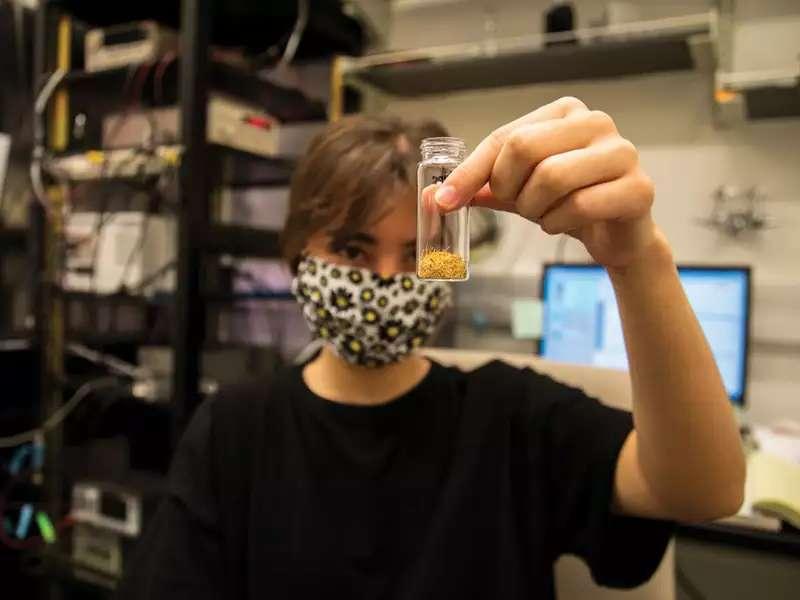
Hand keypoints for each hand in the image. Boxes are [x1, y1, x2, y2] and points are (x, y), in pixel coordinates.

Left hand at [436, 97, 660, 268]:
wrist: (616, 235)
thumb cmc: (567, 202)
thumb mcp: (518, 190)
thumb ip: (482, 187)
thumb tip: (434, 196)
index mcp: (563, 112)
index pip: (504, 138)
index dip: (470, 172)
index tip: (444, 201)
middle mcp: (595, 122)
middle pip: (524, 149)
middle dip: (509, 188)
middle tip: (518, 205)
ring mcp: (622, 152)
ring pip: (551, 178)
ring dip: (535, 209)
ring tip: (546, 214)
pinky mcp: (638, 187)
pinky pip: (579, 207)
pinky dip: (558, 224)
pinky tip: (565, 224)